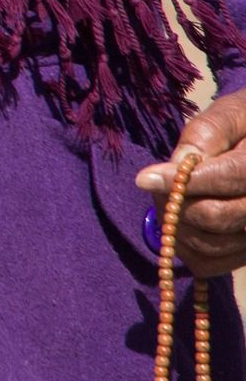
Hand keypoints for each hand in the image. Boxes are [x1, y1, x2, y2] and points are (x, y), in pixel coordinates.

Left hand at [137, 88, 245, 276]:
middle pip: (216, 217)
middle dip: (176, 203)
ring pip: (210, 246)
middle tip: (156, 185)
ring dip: (176, 226)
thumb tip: (179, 164)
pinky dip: (185, 248)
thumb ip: (205, 136)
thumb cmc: (243, 126)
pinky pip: (210, 264)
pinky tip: (182, 222)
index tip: (144, 179)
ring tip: (171, 201)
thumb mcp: (229, 117)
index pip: (228, 177)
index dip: (183, 182)